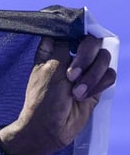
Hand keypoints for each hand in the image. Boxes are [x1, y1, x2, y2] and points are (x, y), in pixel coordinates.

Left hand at [2, 35, 115, 154]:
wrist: (50, 128)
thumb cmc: (44, 99)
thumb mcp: (49, 68)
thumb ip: (61, 46)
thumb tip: (68, 27)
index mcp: (54, 51)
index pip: (71, 30)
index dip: (77, 31)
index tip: (76, 40)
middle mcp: (71, 58)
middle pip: (92, 41)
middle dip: (85, 56)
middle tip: (71, 75)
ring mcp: (86, 71)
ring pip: (105, 58)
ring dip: (92, 75)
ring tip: (76, 92)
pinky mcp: (97, 85)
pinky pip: (110, 75)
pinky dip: (99, 84)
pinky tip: (85, 96)